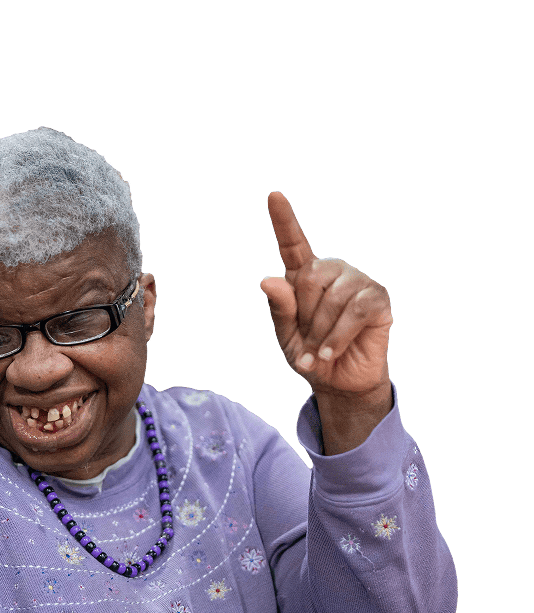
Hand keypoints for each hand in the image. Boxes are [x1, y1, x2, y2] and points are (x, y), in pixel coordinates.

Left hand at [260, 192, 392, 398]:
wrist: (339, 382)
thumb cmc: (311, 355)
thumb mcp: (286, 337)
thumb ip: (279, 309)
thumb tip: (268, 279)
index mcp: (304, 277)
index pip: (293, 245)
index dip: (283, 221)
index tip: (273, 196)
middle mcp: (332, 272)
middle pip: (309, 278)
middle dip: (304, 317)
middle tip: (308, 340)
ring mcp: (357, 282)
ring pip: (333, 298)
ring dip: (320, 333)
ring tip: (319, 352)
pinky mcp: (377, 299)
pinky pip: (355, 311)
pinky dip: (338, 336)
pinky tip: (331, 352)